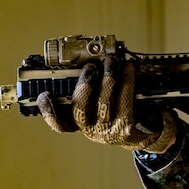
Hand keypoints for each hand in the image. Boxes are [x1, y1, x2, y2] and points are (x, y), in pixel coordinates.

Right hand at [36, 55, 175, 152]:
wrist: (143, 130)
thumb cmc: (116, 111)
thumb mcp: (98, 103)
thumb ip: (89, 88)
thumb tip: (86, 58)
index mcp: (78, 123)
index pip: (59, 122)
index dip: (49, 111)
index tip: (45, 94)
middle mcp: (90, 129)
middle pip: (79, 109)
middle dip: (84, 85)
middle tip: (90, 67)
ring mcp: (108, 130)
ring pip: (104, 102)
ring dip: (108, 78)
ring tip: (112, 61)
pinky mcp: (126, 127)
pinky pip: (125, 101)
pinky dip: (127, 82)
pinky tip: (128, 69)